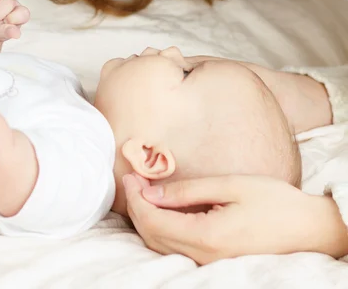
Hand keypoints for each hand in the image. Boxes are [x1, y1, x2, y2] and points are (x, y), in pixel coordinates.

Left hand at [124, 174, 347, 263]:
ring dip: (147, 219)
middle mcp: (204, 256)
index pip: (155, 222)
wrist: (308, 228)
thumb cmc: (274, 202)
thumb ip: (189, 191)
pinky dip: (161, 229)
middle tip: (133, 179)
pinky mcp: (215, 261)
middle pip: (153, 237)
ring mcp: (209, 263)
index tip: (131, 175)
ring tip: (143, 190)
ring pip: (161, 247)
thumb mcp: (230, 186)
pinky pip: (177, 249)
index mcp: (207, 237)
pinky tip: (162, 208)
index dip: (137, 199)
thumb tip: (153, 192)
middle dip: (137, 208)